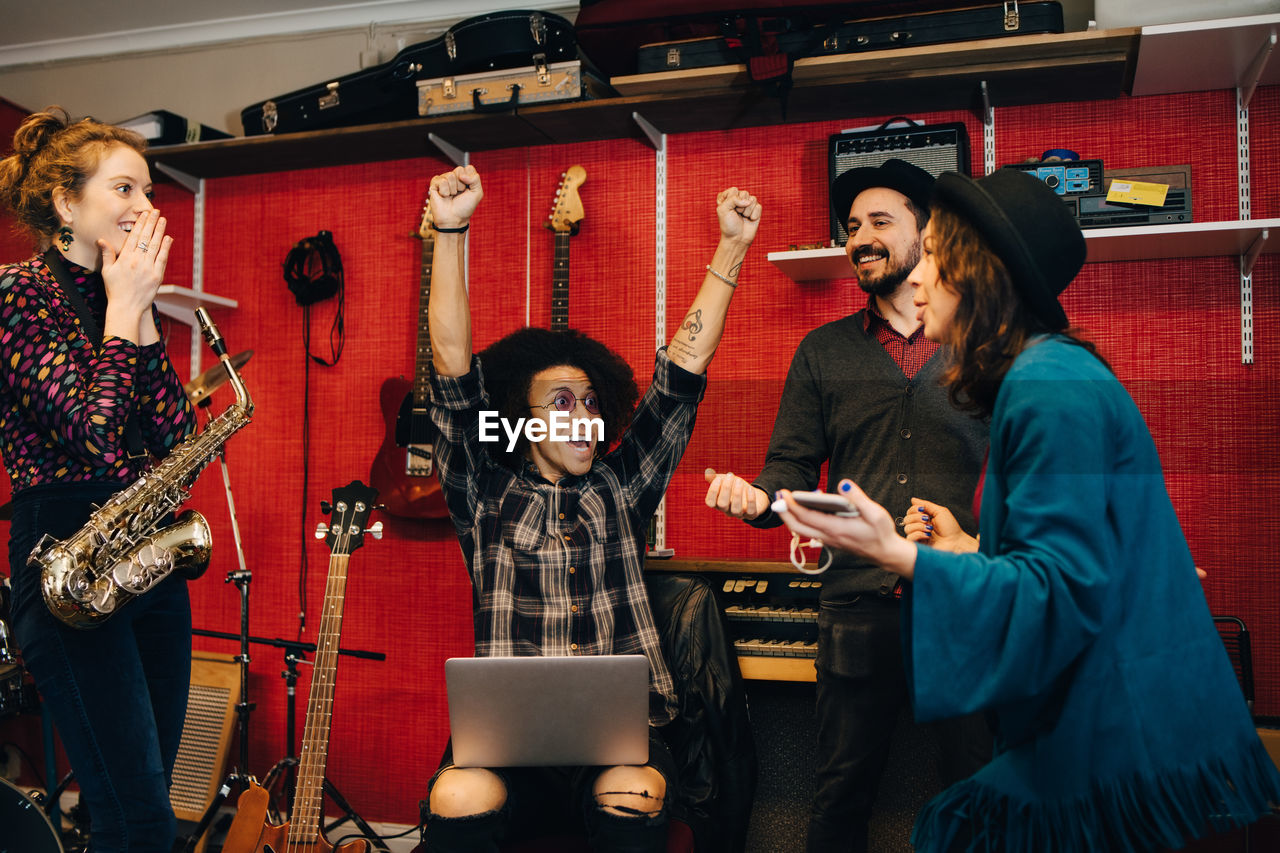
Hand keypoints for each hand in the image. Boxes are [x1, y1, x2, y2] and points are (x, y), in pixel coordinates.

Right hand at [99, 208, 169, 317]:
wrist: (126, 307)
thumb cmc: (115, 290)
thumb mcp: (107, 271)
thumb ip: (107, 254)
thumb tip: (101, 240)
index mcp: (124, 258)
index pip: (133, 236)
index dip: (140, 224)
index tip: (143, 214)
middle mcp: (137, 261)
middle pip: (145, 237)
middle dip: (151, 223)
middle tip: (156, 211)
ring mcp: (148, 268)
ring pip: (155, 245)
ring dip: (160, 231)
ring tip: (163, 220)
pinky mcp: (157, 276)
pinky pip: (162, 258)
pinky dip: (166, 247)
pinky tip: (168, 238)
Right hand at [429, 165, 482, 228]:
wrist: (454, 219)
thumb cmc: (465, 208)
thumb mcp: (477, 193)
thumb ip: (475, 179)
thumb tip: (462, 174)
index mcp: (465, 178)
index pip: (468, 168)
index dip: (470, 179)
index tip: (468, 190)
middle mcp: (454, 178)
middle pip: (459, 170)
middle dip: (461, 184)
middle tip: (459, 194)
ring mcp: (444, 180)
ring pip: (450, 176)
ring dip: (453, 189)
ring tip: (451, 196)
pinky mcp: (434, 184)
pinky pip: (441, 181)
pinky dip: (444, 191)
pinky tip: (444, 196)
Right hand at [704, 468, 769, 519]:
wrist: (751, 493)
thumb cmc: (734, 486)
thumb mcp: (725, 480)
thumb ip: (715, 477)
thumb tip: (707, 471)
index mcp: (717, 503)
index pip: (710, 502)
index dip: (713, 490)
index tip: (719, 478)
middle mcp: (727, 510)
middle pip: (722, 504)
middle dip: (726, 488)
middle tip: (730, 475)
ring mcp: (739, 514)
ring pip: (736, 510)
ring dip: (737, 494)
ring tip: (739, 481)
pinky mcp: (751, 515)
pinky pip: (750, 512)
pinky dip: (750, 500)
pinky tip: (750, 489)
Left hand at [716, 187, 760, 245]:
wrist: (737, 239)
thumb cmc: (728, 225)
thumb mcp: (723, 209)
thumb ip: (733, 199)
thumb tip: (749, 201)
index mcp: (727, 197)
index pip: (734, 190)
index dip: (732, 200)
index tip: (728, 210)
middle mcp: (738, 199)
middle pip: (744, 193)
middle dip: (740, 206)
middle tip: (737, 214)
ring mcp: (747, 204)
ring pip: (752, 199)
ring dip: (747, 211)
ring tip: (743, 217)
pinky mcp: (756, 210)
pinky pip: (758, 206)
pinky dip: (754, 215)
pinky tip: (750, 220)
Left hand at [775, 479, 916, 577]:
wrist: (886, 554)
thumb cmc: (881, 533)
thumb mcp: (875, 513)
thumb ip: (858, 497)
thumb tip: (843, 483)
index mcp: (836, 529)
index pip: (806, 517)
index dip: (792, 505)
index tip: (784, 492)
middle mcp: (828, 536)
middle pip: (797, 526)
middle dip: (785, 511)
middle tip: (779, 494)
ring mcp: (828, 540)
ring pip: (802, 529)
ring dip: (792, 515)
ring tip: (788, 498)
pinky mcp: (831, 540)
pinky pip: (810, 530)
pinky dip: (802, 519)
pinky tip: (807, 507)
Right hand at [904, 498, 978, 552]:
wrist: (956, 541)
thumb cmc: (951, 528)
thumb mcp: (939, 511)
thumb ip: (926, 505)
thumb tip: (913, 499)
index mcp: (923, 519)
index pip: (910, 512)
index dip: (913, 509)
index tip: (922, 509)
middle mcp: (919, 527)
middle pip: (906, 519)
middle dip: (916, 517)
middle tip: (927, 519)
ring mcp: (918, 536)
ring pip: (907, 528)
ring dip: (918, 526)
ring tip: (929, 528)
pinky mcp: (918, 545)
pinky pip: (909, 538)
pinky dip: (918, 534)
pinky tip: (928, 535)